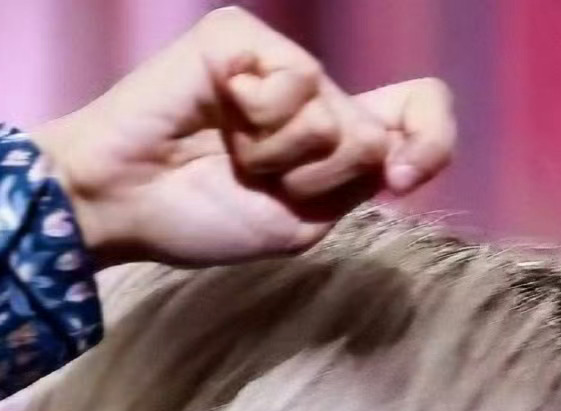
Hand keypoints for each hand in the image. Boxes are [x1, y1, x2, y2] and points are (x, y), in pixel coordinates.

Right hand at [33, 8, 454, 270]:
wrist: (128, 205)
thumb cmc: (203, 217)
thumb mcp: (302, 222)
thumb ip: (357, 182)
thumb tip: (395, 143)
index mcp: (334, 138)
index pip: (420, 112)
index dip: (432, 141)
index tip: (402, 179)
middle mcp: (312, 93)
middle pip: (373, 131)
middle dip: (322, 177)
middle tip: (261, 182)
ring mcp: (277, 61)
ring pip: (332, 112)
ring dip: (283, 156)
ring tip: (235, 156)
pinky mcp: (242, 38)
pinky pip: (294, 79)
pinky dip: (260, 119)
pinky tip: (220, 116)